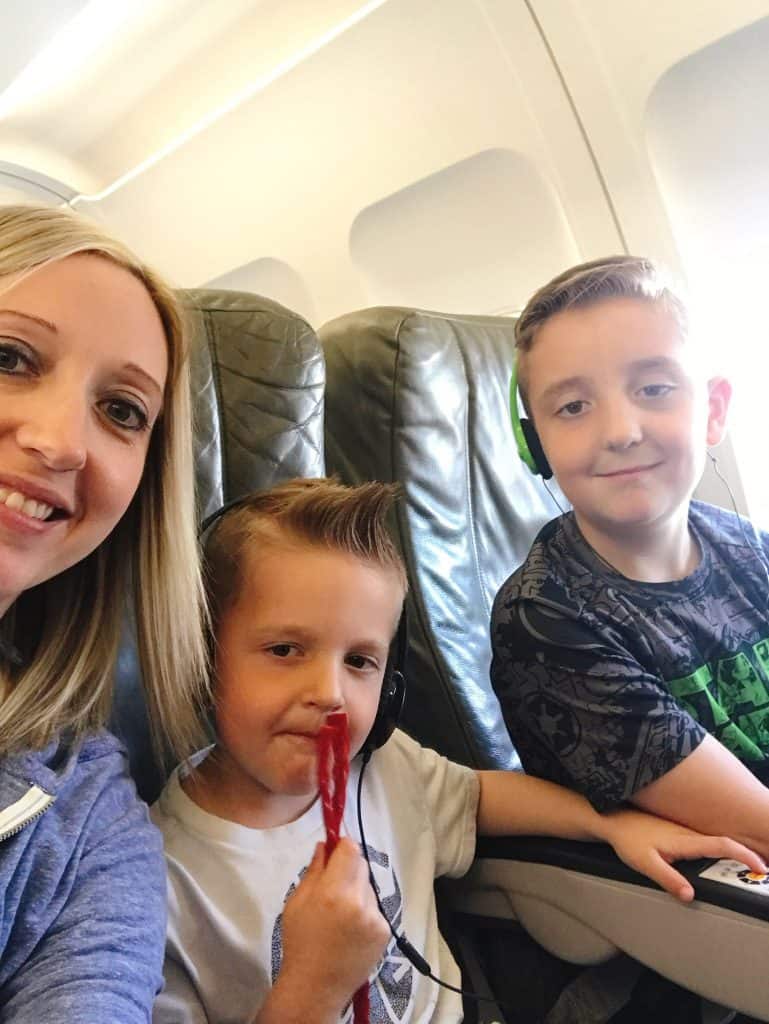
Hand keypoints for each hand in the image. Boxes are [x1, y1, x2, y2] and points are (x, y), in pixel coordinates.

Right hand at [275, 838, 389, 1016]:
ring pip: (369, 886)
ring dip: (357, 890)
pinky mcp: (385, 931)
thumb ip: (314, 870)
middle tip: (334, 884)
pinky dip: (365, 910)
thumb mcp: (296, 902)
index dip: (342, 846)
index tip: (335, 850)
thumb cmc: (300, 943)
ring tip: (341, 913)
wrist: (315, 986)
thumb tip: (325, 845)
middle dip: (349, 868)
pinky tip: (351, 927)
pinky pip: (376, 907)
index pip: (350, 849)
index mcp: (333, 892)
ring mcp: (376, 918)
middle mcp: (359, 902)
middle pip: (362, 865)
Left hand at [602, 808, 767, 902]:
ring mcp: (685, 831)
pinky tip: (724, 861)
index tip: (762, 867)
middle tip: (763, 873)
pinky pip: (707, 842)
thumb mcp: (644, 863)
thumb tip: (691, 896)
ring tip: (751, 871)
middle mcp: (689, 834)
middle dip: (747, 856)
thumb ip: (668, 879)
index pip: (722, 845)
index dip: (745, 855)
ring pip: (716, 842)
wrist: (613, 819)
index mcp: (685, 840)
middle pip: (725, 844)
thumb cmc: (627, 839)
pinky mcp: (679, 832)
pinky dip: (721, 851)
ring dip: (735, 854)